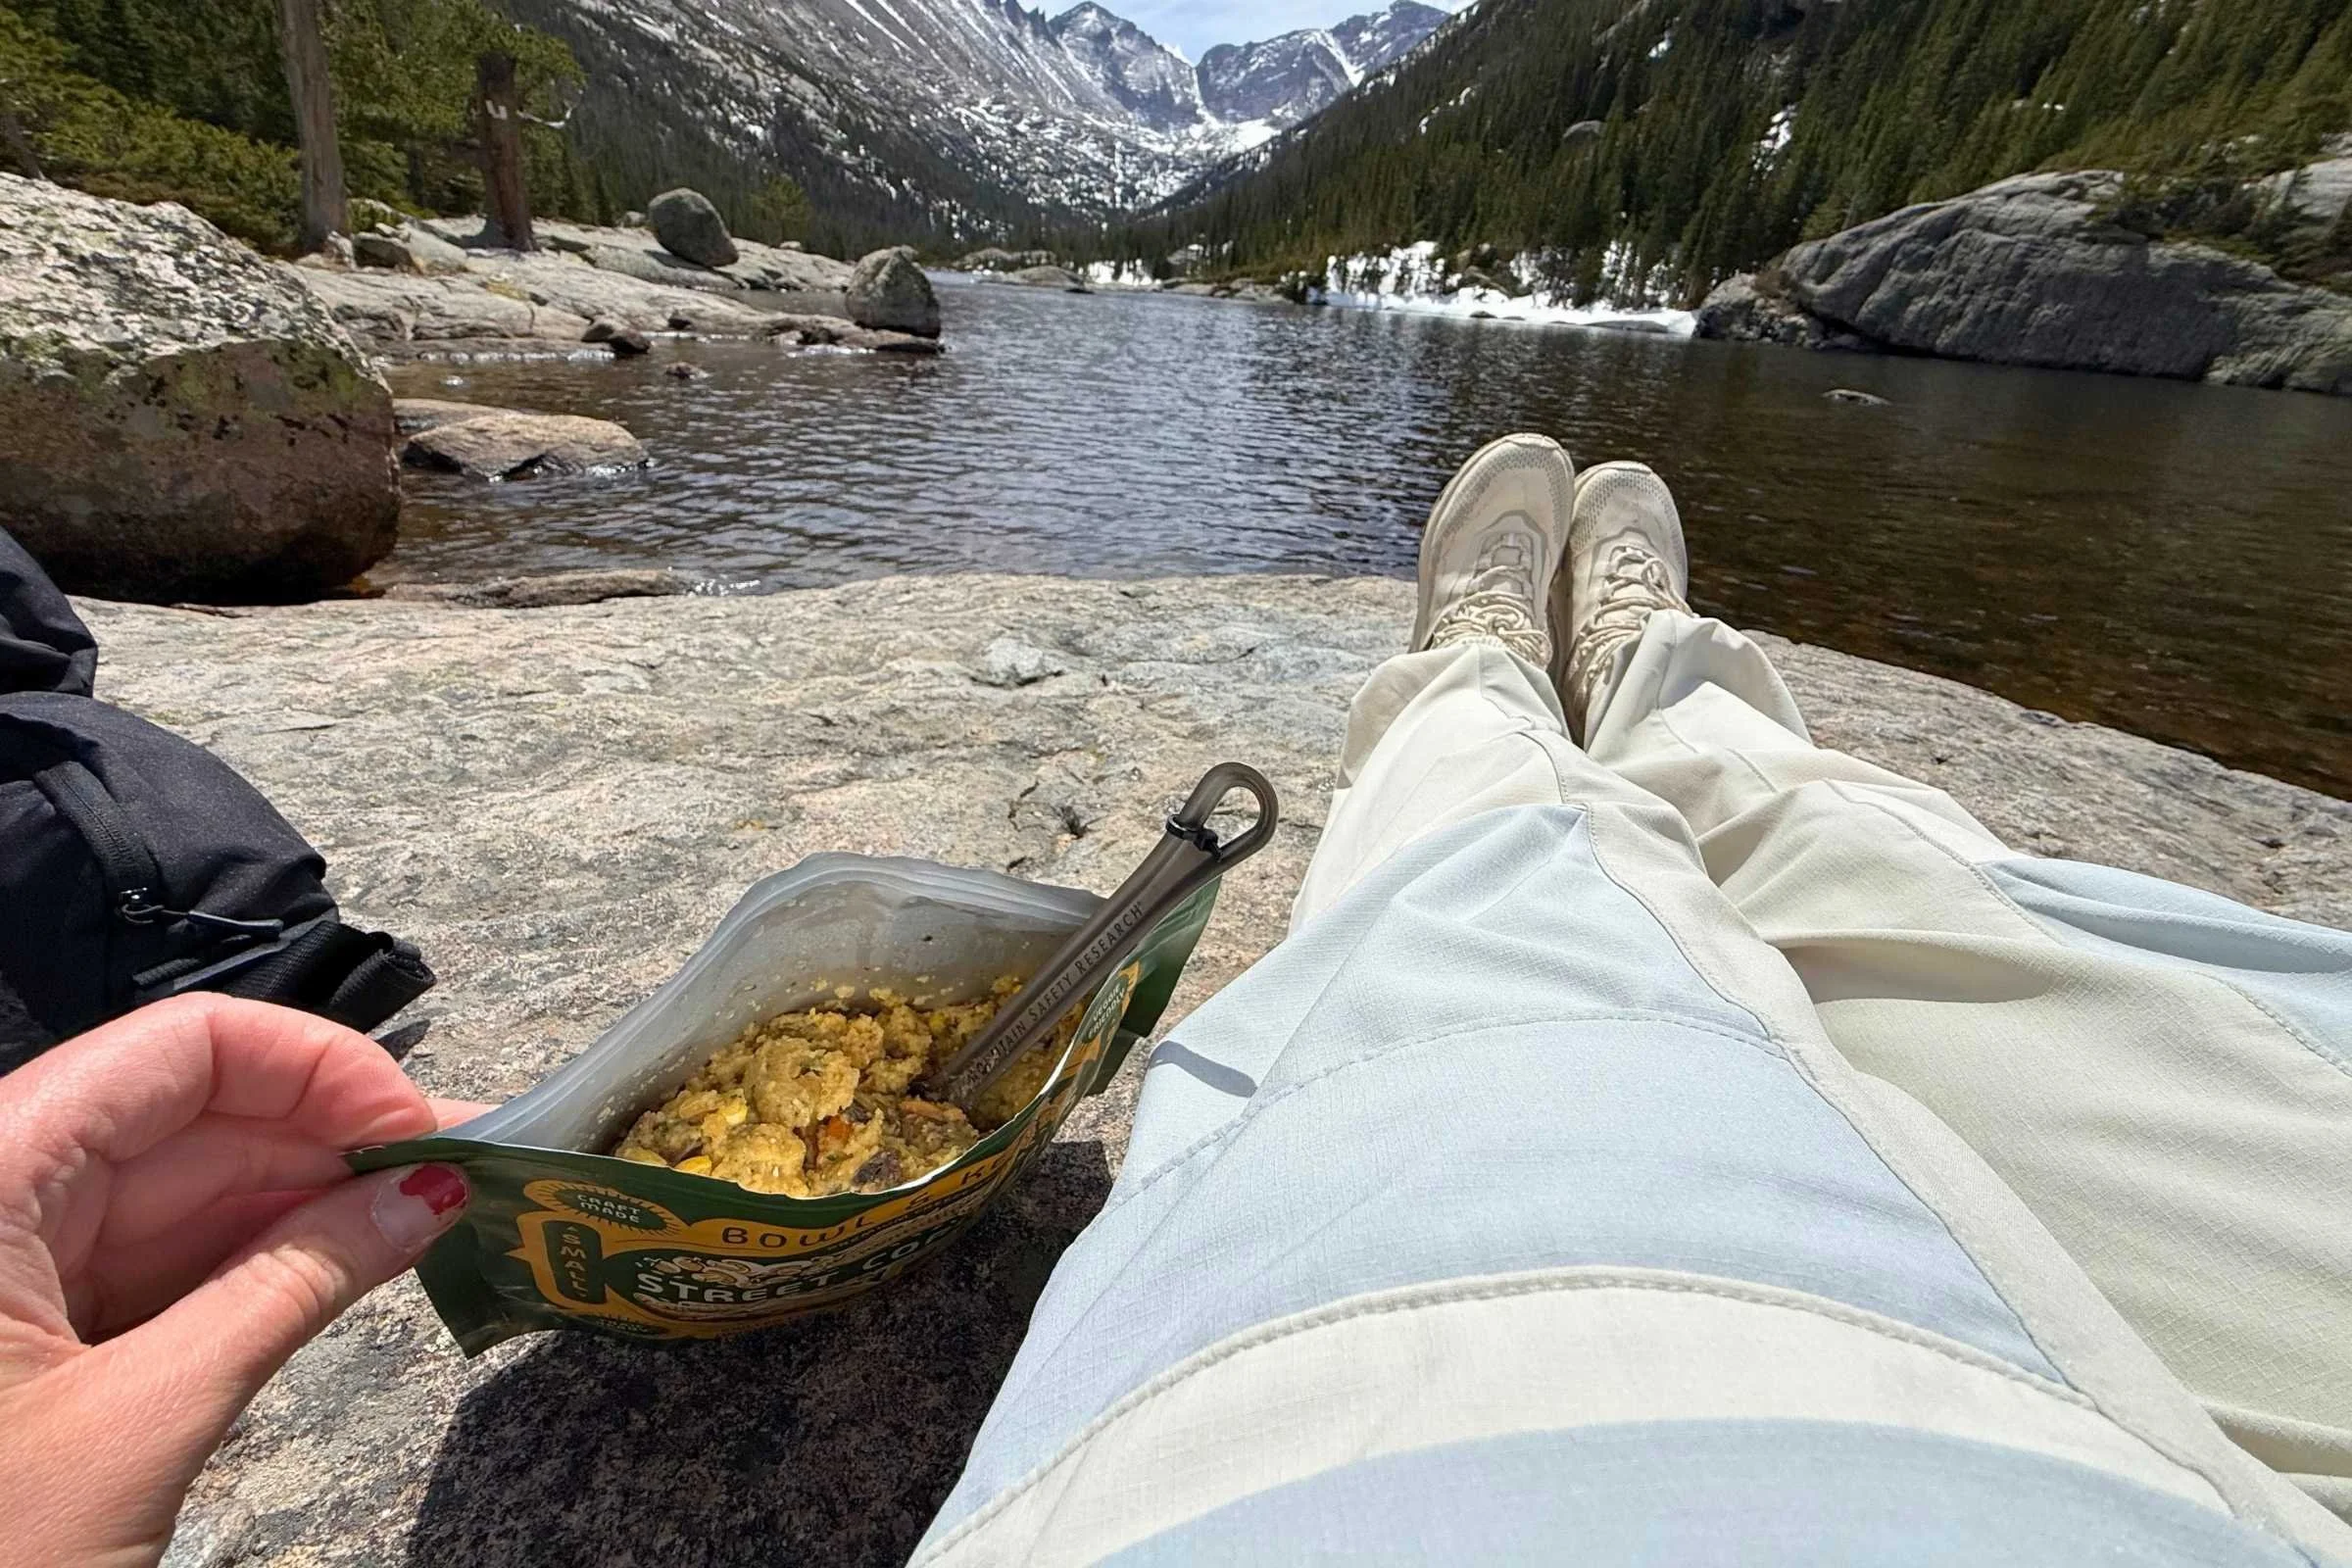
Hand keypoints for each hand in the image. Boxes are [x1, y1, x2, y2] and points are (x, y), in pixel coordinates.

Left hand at [0, 994, 483, 1567]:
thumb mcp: (146, 1417)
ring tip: (422, 1214)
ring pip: (177, 1188)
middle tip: (455, 1172)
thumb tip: (428, 1193)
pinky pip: (152, 1260)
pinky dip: (250, 1261)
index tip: (417, 1127)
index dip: (316, 1066)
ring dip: (304, 1200)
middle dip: (327, 1134)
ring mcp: (1, 1263)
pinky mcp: (22, 1331)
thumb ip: (294, 1288)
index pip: (182, 1048)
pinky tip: (345, 1262)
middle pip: (186, 1111)